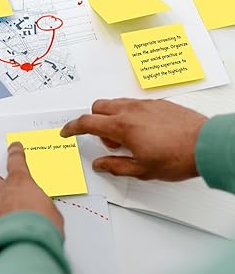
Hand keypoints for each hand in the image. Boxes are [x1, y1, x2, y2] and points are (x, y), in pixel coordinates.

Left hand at [0, 142, 62, 234]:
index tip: (14, 148)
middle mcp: (1, 193)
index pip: (16, 160)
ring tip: (2, 214)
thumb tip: (40, 209)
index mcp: (20, 183)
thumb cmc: (42, 228)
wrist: (25, 246)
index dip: (15, 152)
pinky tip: (1, 230)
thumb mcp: (51, 211)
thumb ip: (41, 205)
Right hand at [61, 98, 206, 181]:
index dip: (72, 127)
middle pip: (98, 107)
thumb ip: (116, 166)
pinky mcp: (159, 104)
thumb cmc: (178, 157)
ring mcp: (145, 105)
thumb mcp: (142, 170)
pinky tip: (145, 131)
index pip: (86, 123)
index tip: (67, 132)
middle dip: (95, 121)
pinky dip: (131, 114)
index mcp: (121, 127)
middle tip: (109, 141)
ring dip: (113, 117)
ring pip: (117, 103)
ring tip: (129, 138)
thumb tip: (101, 164)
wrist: (207, 145)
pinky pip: (135, 104)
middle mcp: (131, 111)